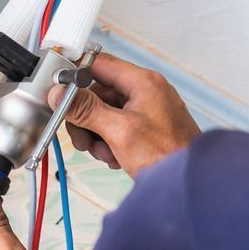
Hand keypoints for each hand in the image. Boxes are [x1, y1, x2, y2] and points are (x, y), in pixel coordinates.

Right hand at [47, 53, 199, 177]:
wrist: (189, 185)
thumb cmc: (168, 156)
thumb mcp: (118, 130)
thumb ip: (86, 109)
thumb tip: (60, 93)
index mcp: (143, 82)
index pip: (98, 64)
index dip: (75, 76)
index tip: (59, 90)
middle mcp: (145, 92)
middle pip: (97, 93)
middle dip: (85, 117)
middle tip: (82, 137)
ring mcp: (146, 110)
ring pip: (103, 112)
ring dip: (96, 134)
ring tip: (103, 152)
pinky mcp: (145, 128)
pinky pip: (114, 126)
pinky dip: (108, 141)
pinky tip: (114, 156)